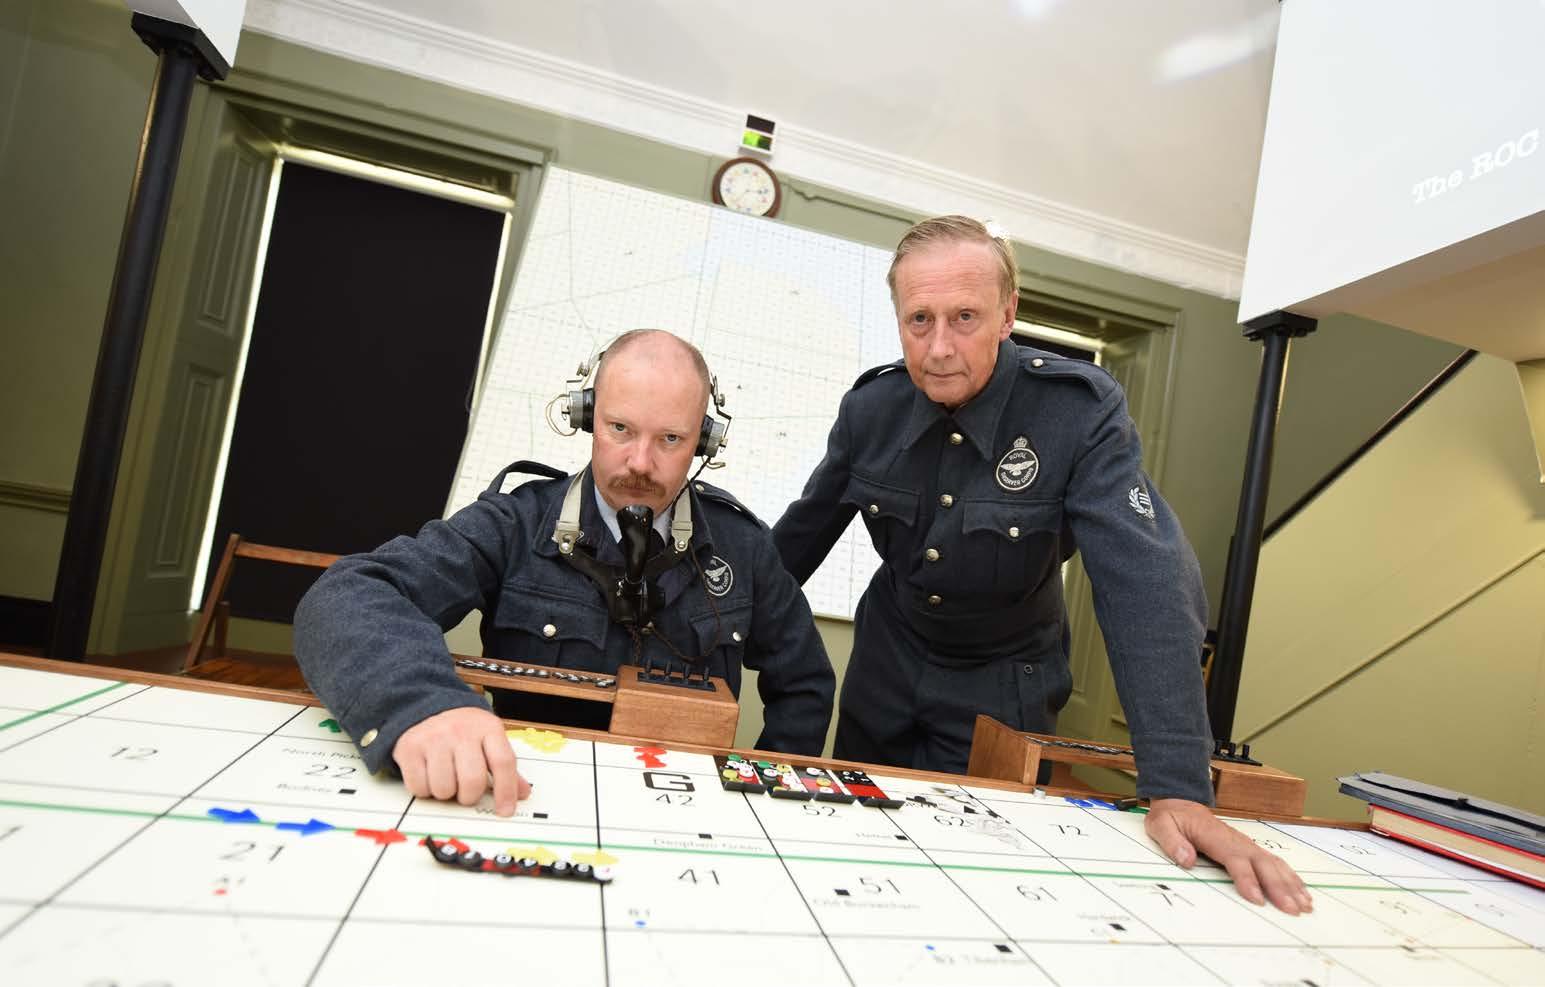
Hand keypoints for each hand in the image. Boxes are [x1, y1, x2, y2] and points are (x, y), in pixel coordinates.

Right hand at [392, 706, 530, 815]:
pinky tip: (429, 776)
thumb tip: (522, 793)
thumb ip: (505, 766)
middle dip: (469, 796)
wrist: (425, 707)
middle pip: (472, 781)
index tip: (505, 810)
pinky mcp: (410, 748)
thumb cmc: (462, 730)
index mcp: (488, 728)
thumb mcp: (489, 739)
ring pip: (444, 789)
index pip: (503, 762)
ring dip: (446, 793)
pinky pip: (419, 787)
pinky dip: (424, 790)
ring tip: (446, 779)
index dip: (506, 791)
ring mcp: (434, 738)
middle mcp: (461, 731)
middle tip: (466, 792)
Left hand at [1144, 798, 1312, 914]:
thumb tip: (1185, 858)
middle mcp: (1235, 840)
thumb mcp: (1160, 825)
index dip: (1247, 879)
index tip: (1257, 899)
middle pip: (1261, 863)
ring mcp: (1244, 843)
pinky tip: (1302, 891)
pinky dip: (1290, 877)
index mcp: (1214, 836)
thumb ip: (1171, 841)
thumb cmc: (1171, 816)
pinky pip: (1273, 862)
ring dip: (1290, 883)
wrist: (1180, 800)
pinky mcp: (1249, 848)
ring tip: (1304, 904)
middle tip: (1292, 910)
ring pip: (1272, 863)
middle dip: (1278, 887)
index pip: (1235, 858)